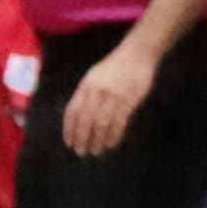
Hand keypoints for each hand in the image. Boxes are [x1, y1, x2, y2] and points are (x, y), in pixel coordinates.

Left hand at [62, 42, 153, 156]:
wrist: (137, 55)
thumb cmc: (115, 66)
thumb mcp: (94, 76)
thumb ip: (86, 94)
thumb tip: (80, 118)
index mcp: (85, 86)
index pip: (73, 111)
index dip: (69, 129)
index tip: (69, 143)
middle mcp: (96, 92)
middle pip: (85, 120)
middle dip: (82, 139)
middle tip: (82, 152)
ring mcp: (113, 97)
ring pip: (101, 124)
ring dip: (97, 140)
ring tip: (96, 151)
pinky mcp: (128, 101)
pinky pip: (118, 123)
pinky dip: (113, 136)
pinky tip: (111, 144)